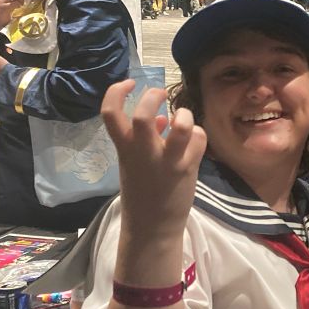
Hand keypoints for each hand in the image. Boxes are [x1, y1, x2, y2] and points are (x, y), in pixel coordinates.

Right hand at [100, 80, 206, 238]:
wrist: (152, 226)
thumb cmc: (143, 191)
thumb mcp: (134, 162)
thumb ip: (145, 138)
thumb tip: (164, 118)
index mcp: (124, 148)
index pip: (109, 113)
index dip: (116, 91)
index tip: (130, 83)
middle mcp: (142, 152)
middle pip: (143, 115)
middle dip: (153, 98)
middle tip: (161, 95)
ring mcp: (166, 161)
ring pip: (180, 127)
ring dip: (185, 115)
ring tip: (183, 118)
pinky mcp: (187, 169)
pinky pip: (199, 139)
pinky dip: (199, 135)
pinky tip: (195, 143)